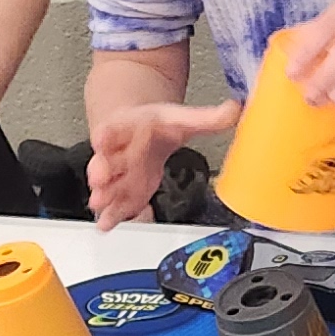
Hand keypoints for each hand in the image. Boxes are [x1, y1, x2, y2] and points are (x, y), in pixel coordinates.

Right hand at [86, 99, 239, 230]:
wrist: (137, 129)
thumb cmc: (153, 125)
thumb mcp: (180, 118)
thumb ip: (207, 119)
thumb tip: (234, 111)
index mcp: (131, 128)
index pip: (115, 128)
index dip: (107, 134)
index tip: (102, 138)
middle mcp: (119, 151)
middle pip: (106, 159)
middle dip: (102, 170)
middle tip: (100, 178)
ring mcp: (119, 174)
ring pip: (106, 184)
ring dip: (104, 195)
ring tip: (101, 203)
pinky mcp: (123, 192)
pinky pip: (114, 205)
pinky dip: (111, 215)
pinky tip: (107, 224)